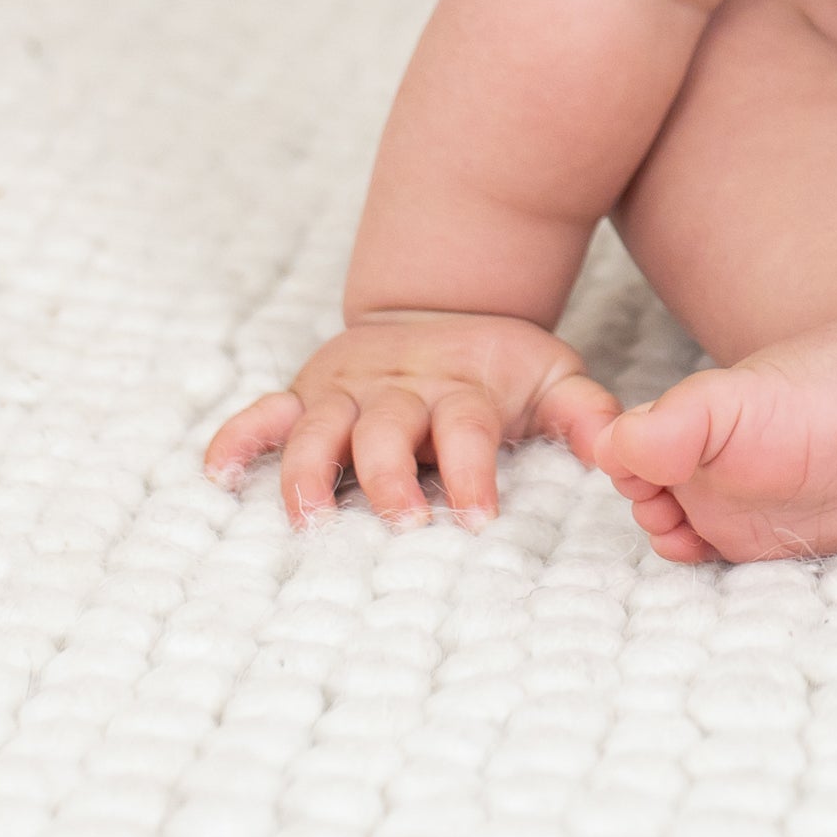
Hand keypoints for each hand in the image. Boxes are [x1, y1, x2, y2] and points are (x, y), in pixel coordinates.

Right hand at [205, 310, 621, 529]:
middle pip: (386, 433)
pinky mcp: (305, 395)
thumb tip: (619, 450)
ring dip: (309, 473)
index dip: (473, 472)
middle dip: (391, 480)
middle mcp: (397, 390)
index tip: (481, 518)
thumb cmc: (502, 370)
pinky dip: (238, 439)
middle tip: (403, 524)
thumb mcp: (555, 378)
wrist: (446, 312)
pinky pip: (262, 414)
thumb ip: (586, 413)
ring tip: (308, 520)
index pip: (466, 429)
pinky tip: (217, 473)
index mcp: (460, 389)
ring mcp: (346, 392)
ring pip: (318, 430)